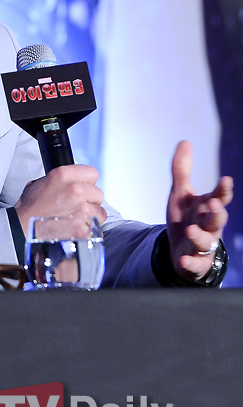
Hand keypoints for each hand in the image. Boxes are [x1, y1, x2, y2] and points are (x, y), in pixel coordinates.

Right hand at [15, 165, 106, 234]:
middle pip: (98, 194)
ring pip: (100, 213)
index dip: (87, 183)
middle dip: (89, 201)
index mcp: (64, 175)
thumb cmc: (29, 209)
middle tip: (76, 208)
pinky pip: (97, 230)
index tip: (83, 189)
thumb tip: (71, 181)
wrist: (22, 229)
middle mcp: (76, 190)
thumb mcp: (39, 183)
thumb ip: (60, 180)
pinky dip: (89, 232)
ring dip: (91, 217)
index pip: (92, 173)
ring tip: (75, 221)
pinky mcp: (84, 229)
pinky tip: (76, 231)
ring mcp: (82, 211)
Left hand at [167, 140, 232, 279]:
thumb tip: (185, 142)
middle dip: (217, 213)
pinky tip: (184, 260)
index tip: (225, 180)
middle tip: (213, 205)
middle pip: (217, 220)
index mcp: (207, 209)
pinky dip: (190, 263)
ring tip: (190, 230)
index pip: (219, 198)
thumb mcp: (181, 194)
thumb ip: (181, 170)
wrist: (181, 251)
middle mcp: (208, 227)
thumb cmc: (186, 219)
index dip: (223, 191)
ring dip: (200, 236)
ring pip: (206, 242)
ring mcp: (202, 246)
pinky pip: (194, 265)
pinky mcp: (194, 263)